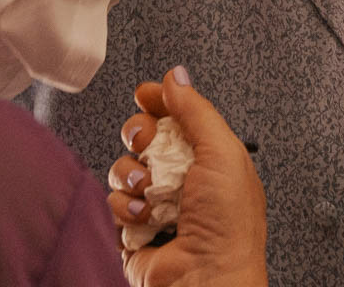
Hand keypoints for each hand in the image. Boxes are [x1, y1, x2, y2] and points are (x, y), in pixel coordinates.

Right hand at [109, 67, 267, 286]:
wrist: (207, 279)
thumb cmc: (228, 226)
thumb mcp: (222, 152)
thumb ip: (196, 110)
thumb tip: (176, 77)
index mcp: (211, 157)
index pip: (177, 116)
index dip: (159, 101)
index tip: (146, 95)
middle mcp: (183, 178)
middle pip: (143, 136)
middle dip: (139, 134)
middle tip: (147, 143)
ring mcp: (157, 203)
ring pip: (124, 167)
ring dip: (131, 174)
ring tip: (149, 190)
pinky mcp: (135, 228)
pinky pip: (114, 202)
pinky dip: (125, 208)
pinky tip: (144, 217)